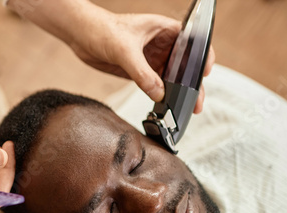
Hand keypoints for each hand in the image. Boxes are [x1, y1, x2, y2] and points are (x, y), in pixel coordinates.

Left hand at [69, 13, 214, 113]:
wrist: (81, 35)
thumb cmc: (103, 29)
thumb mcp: (124, 50)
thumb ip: (142, 73)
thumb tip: (158, 93)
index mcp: (165, 29)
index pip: (193, 42)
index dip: (203, 56)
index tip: (205, 73)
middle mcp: (162, 44)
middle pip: (185, 65)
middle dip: (193, 83)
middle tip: (197, 101)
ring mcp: (151, 58)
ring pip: (171, 78)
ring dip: (178, 93)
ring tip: (185, 109)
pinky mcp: (140, 71)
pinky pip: (155, 86)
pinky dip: (161, 96)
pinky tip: (165, 107)